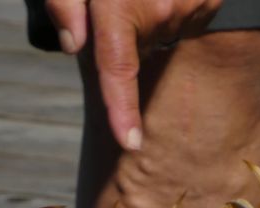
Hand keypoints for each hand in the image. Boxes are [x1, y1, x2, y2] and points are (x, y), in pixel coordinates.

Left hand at [42, 0, 221, 149]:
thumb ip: (64, 4)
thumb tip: (73, 45)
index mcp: (122, 3)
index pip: (116, 66)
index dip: (121, 108)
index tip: (131, 142)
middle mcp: (162, 7)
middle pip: (135, 49)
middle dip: (124, 30)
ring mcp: (195, 4)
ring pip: (163, 33)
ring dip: (150, 17)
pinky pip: (187, 18)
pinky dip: (173, 8)